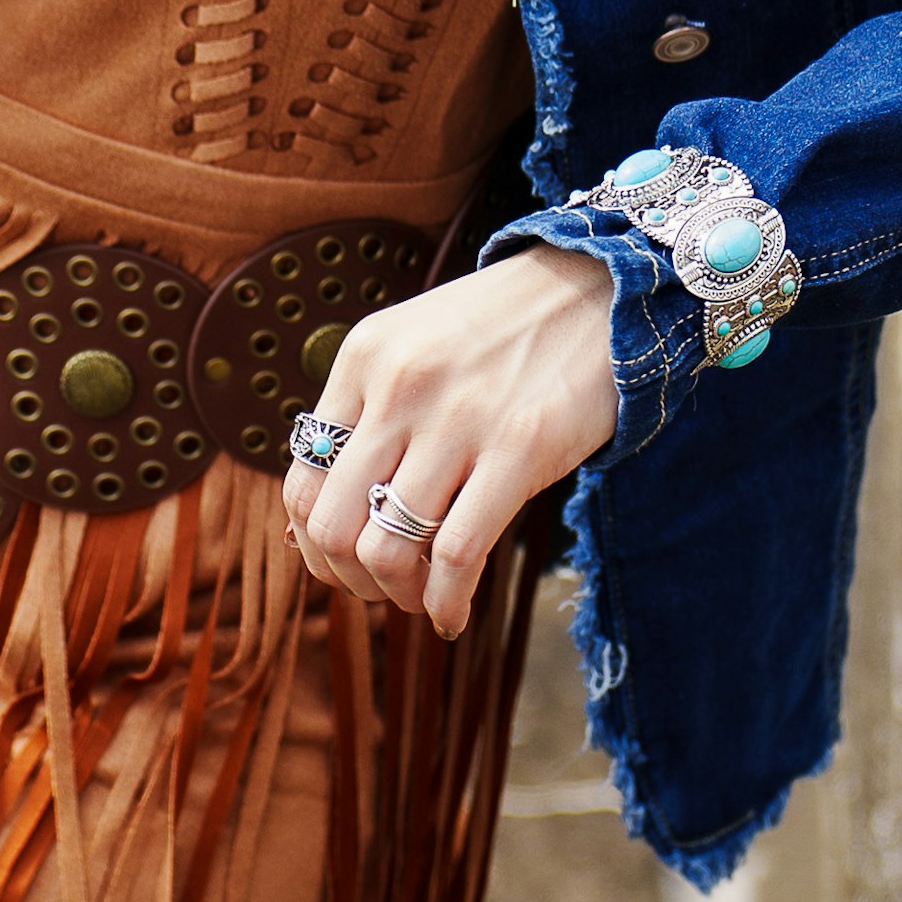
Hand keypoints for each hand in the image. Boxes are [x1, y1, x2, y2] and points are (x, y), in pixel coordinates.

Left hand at [282, 245, 617, 639]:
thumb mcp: (415, 347)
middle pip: (334, 523)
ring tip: (423, 597)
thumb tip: (320, 528)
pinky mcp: (520, 448)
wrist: (600, 288)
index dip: (314, 543)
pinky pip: (457, 554)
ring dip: (400, 595)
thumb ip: (370, 414)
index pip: (301, 478)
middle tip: (382, 589)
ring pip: (388, 548)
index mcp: (363, 358)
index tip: (345, 563)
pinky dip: (447, 602)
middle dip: (350, 578)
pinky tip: (454, 613)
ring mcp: (459, 417)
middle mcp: (400, 386)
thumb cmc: (503, 333)